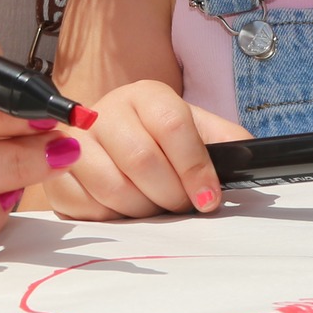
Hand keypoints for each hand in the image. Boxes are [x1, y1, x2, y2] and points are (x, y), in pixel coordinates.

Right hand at [44, 80, 249, 220]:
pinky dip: (109, 217)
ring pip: (112, 186)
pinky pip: (83, 204)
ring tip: (152, 207)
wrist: (112, 145)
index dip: (194, 167)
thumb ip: (229, 144)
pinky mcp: (55, 173)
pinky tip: (121, 209)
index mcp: (146, 95)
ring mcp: (74, 140)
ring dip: (141, 209)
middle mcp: (106, 110)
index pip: (172, 125)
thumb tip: (257, 161)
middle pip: (141, 159)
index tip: (209, 200)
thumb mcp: (200, 134)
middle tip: (180, 206)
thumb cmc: (163, 145)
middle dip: (170, 195)